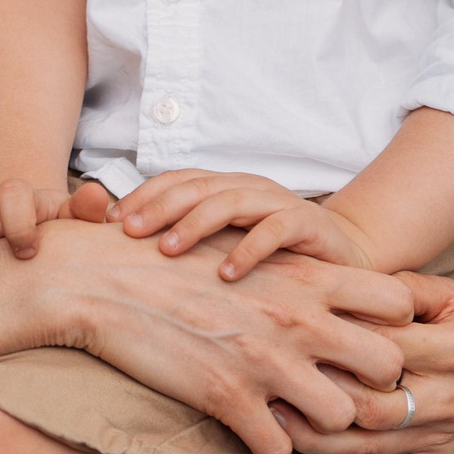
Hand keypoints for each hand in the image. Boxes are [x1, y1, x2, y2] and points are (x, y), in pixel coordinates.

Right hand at [26, 219, 416, 453]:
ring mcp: (266, 359)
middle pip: (389, 364)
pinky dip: (268, 444)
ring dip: (321, 420)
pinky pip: (279, 450)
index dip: (390, 325)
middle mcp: (298, 317)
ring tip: (295, 411)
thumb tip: (334, 303)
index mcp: (305, 275)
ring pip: (344, 415)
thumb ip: (296, 277)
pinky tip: (251, 424)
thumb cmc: (171, 260)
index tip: (366, 337)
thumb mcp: (246, 251)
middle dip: (371, 381)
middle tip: (340, 383)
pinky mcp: (228, 398)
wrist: (102, 277)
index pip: (398, 302)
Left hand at [109, 169, 376, 279]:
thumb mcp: (226, 245)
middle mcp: (248, 187)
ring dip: (196, 224)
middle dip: (159, 207)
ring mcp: (278, 202)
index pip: (176, 180)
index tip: (110, 222)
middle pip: (196, 186)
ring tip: (168, 250)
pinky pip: (276, 229)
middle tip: (128, 232)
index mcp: (224, 187)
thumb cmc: (272, 258)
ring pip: (231, 201)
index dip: (142, 195)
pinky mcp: (308, 224)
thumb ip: (189, 240)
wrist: (343, 259)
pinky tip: (227, 273)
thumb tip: (128, 250)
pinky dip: (250, 249)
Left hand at [272, 270, 453, 453]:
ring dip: (319, 434)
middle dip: (321, 393)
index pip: (388, 347)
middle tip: (271, 378)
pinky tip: (304, 442)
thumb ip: (405, 289)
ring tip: (273, 415)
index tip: (294, 330)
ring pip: (371, 442)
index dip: (339, 341)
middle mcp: (452, 396)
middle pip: (375, 402)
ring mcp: (443, 436)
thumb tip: (349, 282)